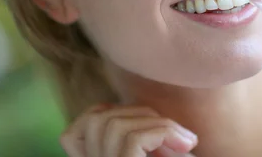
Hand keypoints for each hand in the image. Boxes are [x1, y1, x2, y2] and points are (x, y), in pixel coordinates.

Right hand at [60, 104, 197, 156]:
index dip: (108, 114)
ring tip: (184, 145)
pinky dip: (163, 134)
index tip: (149, 129)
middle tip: (179, 139)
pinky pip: (132, 140)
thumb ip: (145, 142)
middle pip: (98, 120)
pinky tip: (186, 148)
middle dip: (142, 115)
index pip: (75, 131)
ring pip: (112, 125)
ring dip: (156, 125)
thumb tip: (147, 116)